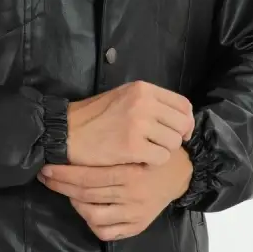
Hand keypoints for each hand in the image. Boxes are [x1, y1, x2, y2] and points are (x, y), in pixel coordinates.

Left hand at [37, 145, 193, 240]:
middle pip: (86, 195)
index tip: (47, 167)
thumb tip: (71, 143)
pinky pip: (107, 232)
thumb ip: (112, 147)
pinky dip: (92, 223)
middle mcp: (131, 196)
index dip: (63, 174)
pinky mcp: (137, 226)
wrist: (181, 173)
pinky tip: (87, 210)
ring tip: (70, 192)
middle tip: (47, 177)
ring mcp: (134, 214)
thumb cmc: (152, 153)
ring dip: (75, 204)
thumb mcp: (136, 144)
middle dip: (61, 186)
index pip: (88, 177)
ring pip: (93, 216)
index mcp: (130, 173)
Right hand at [67, 81, 193, 167]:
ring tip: (147, 152)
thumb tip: (176, 117)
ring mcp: (139, 124)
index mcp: (143, 89)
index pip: (182, 104)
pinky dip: (152, 162)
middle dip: (177, 138)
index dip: (186, 121)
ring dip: (163, 151)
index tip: (180, 132)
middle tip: (163, 146)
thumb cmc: (94, 116)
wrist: (67, 131)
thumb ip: (149, 102)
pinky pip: (160, 158)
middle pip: (182, 124)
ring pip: (173, 143)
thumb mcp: (123, 97)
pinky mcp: (133, 146)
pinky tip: (139, 160)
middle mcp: (144, 103)